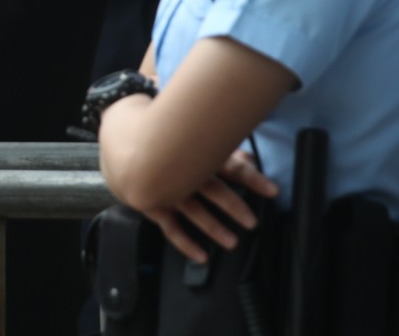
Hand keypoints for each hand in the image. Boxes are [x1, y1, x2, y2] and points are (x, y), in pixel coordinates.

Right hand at [144, 151, 277, 264]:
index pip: (232, 167)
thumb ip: (225, 152)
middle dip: (234, 207)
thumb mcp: (197, 142)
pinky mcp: (155, 206)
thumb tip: (248, 158)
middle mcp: (185, 173)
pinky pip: (171, 229)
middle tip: (251, 222)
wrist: (126, 149)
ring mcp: (169, 191)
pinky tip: (201, 257)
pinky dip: (186, 244)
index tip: (272, 191)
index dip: (253, 179)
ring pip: (194, 212)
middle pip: (214, 190)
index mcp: (200, 155)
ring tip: (232, 242)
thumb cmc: (168, 145)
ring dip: (213, 228)